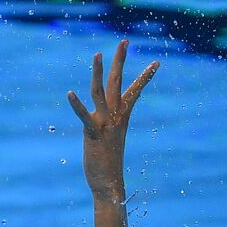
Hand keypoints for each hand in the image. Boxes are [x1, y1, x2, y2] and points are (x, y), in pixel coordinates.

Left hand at [67, 41, 158, 199]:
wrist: (108, 184)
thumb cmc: (108, 165)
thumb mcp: (109, 140)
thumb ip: (105, 126)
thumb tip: (100, 117)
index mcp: (122, 118)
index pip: (135, 92)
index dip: (145, 77)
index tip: (157, 62)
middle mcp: (116, 117)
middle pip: (118, 83)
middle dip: (120, 61)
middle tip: (124, 41)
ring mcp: (105, 124)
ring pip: (101, 92)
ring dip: (98, 72)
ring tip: (97, 54)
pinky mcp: (93, 134)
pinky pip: (85, 117)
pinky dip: (77, 105)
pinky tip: (69, 93)